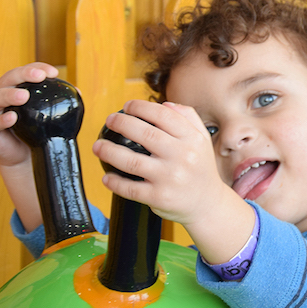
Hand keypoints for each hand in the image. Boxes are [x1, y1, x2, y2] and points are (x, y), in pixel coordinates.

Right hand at [0, 62, 59, 167]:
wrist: (23, 157)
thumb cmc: (34, 134)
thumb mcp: (49, 117)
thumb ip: (60, 104)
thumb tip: (77, 91)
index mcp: (15, 89)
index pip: (24, 72)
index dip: (37, 67)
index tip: (53, 72)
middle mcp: (0, 96)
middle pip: (8, 79)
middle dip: (23, 74)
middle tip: (39, 76)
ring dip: (9, 95)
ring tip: (24, 96)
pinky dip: (0, 120)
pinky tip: (12, 117)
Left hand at [91, 99, 232, 225]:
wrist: (208, 204)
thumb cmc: (201, 169)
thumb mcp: (203, 140)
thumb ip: (188, 117)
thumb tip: (165, 104)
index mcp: (192, 140)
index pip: (164, 115)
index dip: (141, 107)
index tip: (127, 107)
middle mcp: (183, 157)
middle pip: (145, 134)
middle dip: (121, 123)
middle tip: (110, 121)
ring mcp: (170, 178)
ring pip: (131, 161)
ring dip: (109, 151)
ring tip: (98, 146)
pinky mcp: (159, 197)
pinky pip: (130, 188)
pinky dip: (115, 182)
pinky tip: (107, 177)